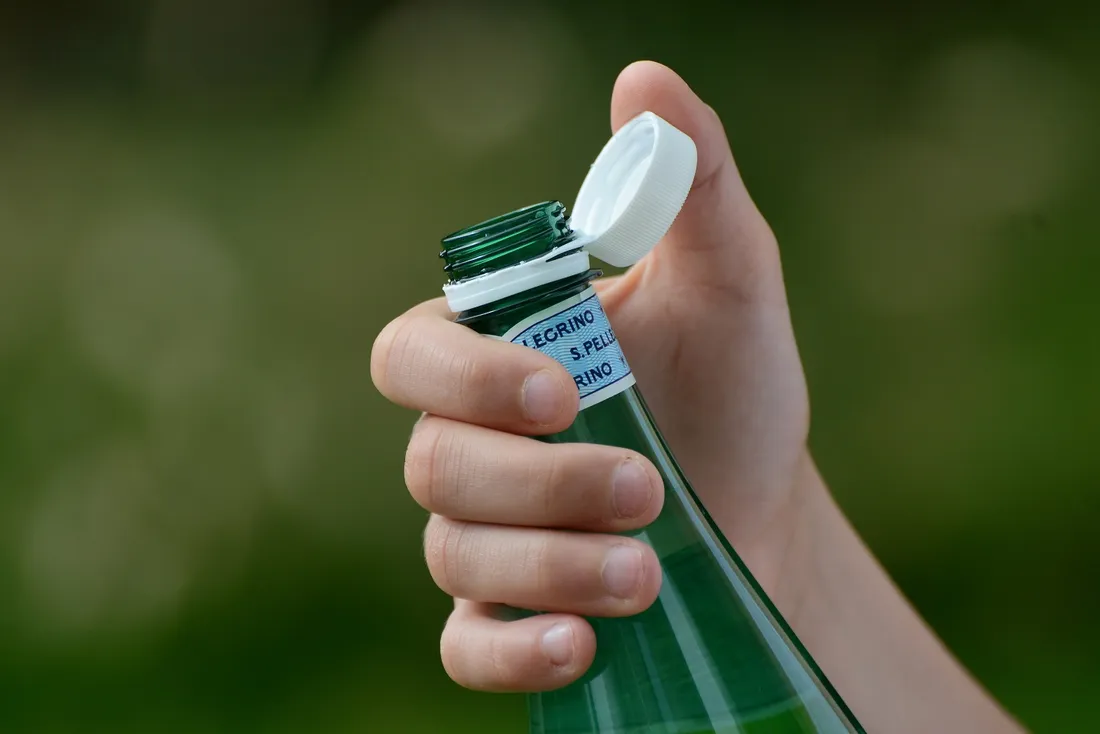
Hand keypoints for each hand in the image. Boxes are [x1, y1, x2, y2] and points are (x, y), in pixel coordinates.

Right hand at [371, 60, 815, 690]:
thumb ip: (687, 185)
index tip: (561, 391)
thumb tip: (641, 83)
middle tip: (646, 487)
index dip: (468, 376)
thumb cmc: (732, 387)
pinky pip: (469, 646)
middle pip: (436, 464)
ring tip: (650, 567)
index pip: (417, 353)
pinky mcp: (508, 616)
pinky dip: (516, 650)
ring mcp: (483, 536)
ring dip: (551, 563)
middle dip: (538, 483)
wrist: (763, 510)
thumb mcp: (730, 279)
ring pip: (457, 553)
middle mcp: (471, 444)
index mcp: (497, 352)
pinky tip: (581, 646)